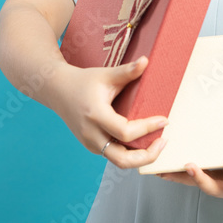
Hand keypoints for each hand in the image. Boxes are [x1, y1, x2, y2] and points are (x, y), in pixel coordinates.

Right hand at [49, 56, 168, 168]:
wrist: (59, 90)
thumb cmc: (84, 81)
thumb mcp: (106, 74)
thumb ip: (127, 71)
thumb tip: (146, 61)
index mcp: (96, 115)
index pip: (125, 132)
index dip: (147, 128)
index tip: (164, 120)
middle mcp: (92, 134)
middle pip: (122, 160)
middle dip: (147, 156)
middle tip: (163, 141)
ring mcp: (91, 143)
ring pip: (119, 161)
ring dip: (140, 157)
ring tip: (157, 143)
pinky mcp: (92, 146)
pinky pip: (114, 155)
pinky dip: (130, 152)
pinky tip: (143, 141)